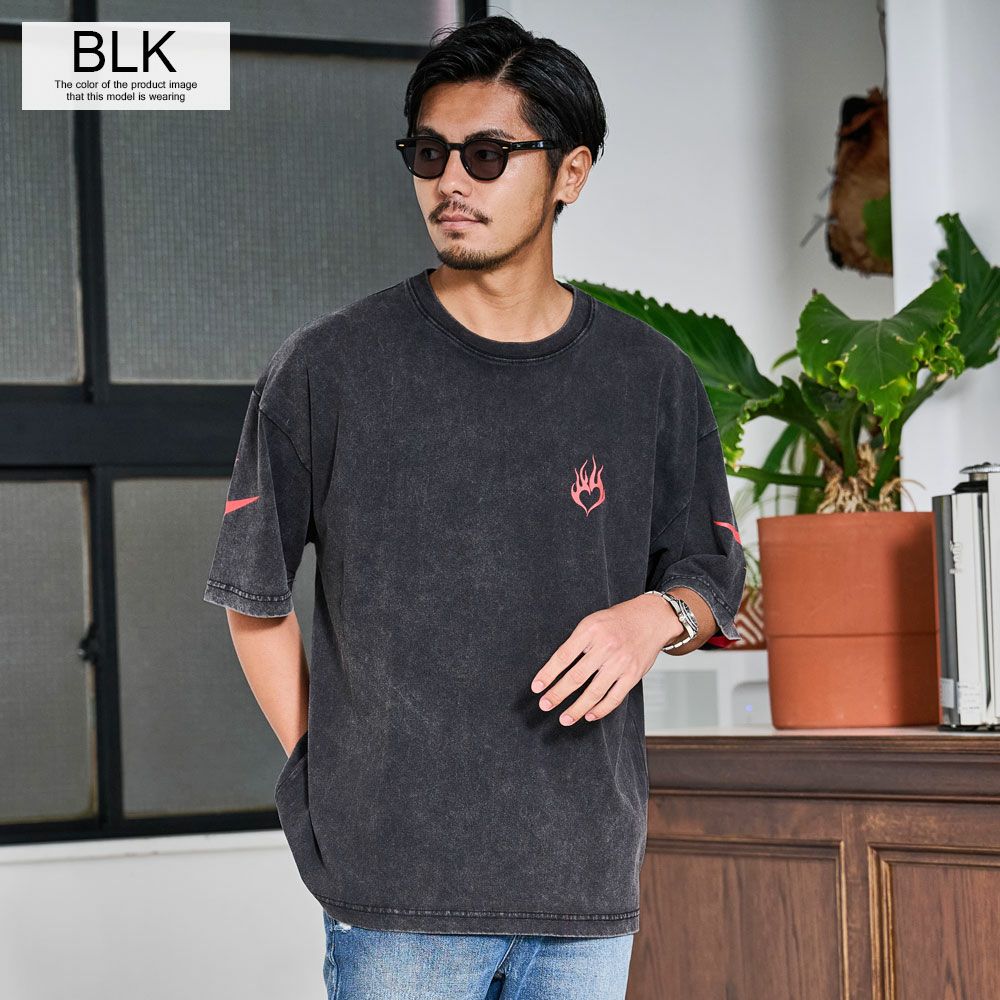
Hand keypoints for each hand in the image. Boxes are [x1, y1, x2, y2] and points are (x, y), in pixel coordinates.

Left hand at [528, 593, 683, 725]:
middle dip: (558, 694)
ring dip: (577, 708)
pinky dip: (601, 709)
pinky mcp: (633, 674)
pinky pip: (614, 697)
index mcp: (590, 630)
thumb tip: (556, 669)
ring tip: (564, 718)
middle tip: (545, 705)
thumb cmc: (617, 621)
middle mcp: (605, 646)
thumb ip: (577, 643)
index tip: (537, 687)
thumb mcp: (593, 622)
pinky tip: (589, 715)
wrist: (652, 618)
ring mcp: (620, 662)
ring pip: (594, 692)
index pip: (563, 656)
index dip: (548, 674)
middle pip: (576, 676)